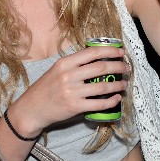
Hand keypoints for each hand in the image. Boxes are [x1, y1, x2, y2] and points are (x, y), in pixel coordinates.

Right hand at [7, 46, 128, 137]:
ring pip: (103, 86)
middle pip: (101, 67)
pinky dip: (111, 101)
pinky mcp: (75, 106)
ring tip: (124, 84)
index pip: (92, 53)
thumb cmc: (46, 88)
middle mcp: (69, 75)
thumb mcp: (56, 70)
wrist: (32, 108)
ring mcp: (72, 91)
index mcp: (65, 63)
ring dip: (118, 84)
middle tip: (127, 68)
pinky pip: (99, 103)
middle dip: (118, 67)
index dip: (110, 51)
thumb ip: (74, 64)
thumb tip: (97, 58)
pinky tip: (116, 98)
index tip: (120, 53)